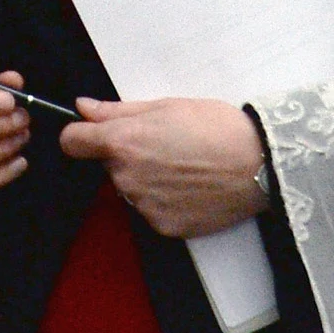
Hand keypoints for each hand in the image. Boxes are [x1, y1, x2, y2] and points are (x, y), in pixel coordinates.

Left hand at [60, 96, 269, 238]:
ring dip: (146, 179)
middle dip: (127, 155)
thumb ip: (117, 110)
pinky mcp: (162, 226)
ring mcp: (143, 205)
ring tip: (183, 166)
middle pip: (108, 165)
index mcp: (123, 142)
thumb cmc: (218, 128)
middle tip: (164, 145)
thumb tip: (83, 108)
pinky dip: (164, 201)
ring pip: (130, 189)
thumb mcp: (166, 106)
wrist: (261, 164)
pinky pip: (151, 210)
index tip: (93, 134)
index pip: (72, 142)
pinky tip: (190, 188)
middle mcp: (126, 177)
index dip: (81, 135)